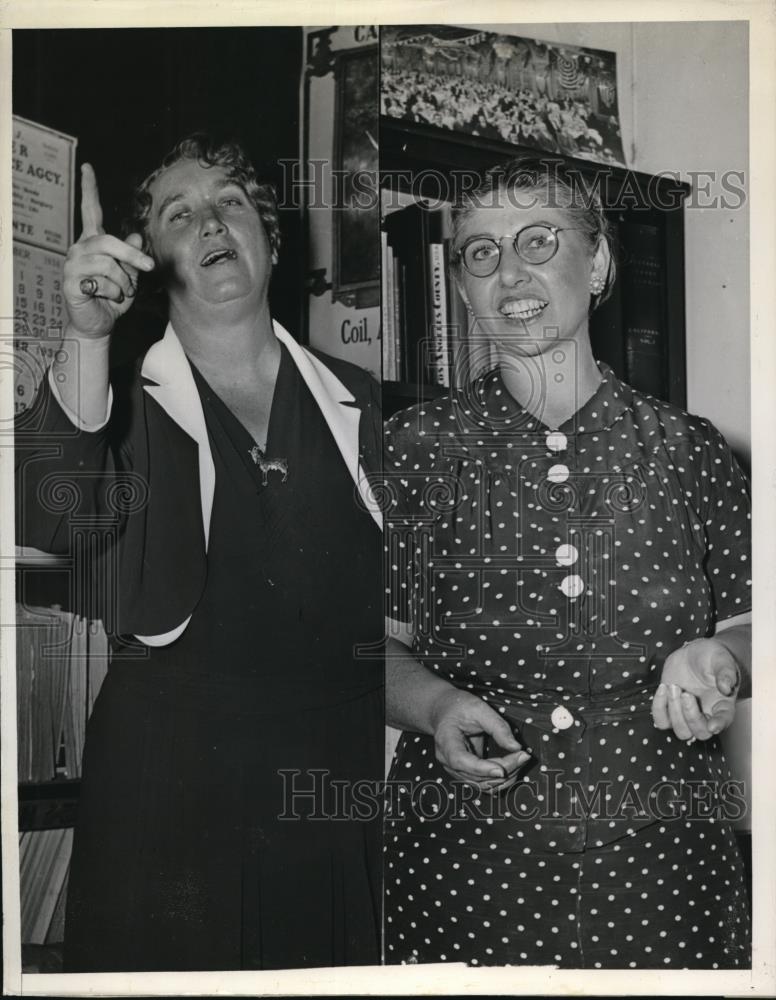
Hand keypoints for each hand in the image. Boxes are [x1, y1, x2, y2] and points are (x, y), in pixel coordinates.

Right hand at [63, 163, 154, 338]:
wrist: (99, 323)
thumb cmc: (114, 297)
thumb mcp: (129, 275)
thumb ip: (132, 256)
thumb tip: (135, 237)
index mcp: (94, 242)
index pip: (91, 211)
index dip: (90, 189)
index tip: (87, 167)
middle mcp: (81, 248)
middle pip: (108, 241)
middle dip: (132, 255)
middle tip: (149, 267)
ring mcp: (73, 264)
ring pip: (108, 265)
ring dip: (123, 282)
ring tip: (121, 292)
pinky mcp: (71, 282)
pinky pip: (101, 282)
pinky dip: (113, 293)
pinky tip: (106, 298)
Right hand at [428, 688, 530, 792]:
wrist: (444, 711)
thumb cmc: (458, 707)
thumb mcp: (479, 708)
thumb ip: (498, 727)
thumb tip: (515, 747)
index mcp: (446, 741)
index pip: (460, 760)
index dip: (481, 768)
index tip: (502, 770)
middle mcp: (447, 760)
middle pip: (476, 776)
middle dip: (504, 769)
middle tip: (524, 755)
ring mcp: (455, 769)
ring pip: (482, 784)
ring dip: (505, 777)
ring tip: (521, 759)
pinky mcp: (465, 773)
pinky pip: (484, 783)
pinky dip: (500, 778)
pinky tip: (513, 766)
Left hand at [651, 637, 740, 740]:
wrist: (692, 654)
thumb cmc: (710, 658)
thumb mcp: (721, 659)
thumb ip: (725, 672)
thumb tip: (726, 687)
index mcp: (723, 704)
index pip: (725, 720)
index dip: (719, 725)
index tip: (713, 726)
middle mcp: (707, 714)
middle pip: (700, 732)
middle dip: (690, 716)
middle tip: (685, 693)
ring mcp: (687, 714)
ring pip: (681, 731)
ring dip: (674, 712)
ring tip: (674, 687)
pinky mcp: (670, 709)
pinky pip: (661, 721)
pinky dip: (659, 708)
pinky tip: (663, 688)